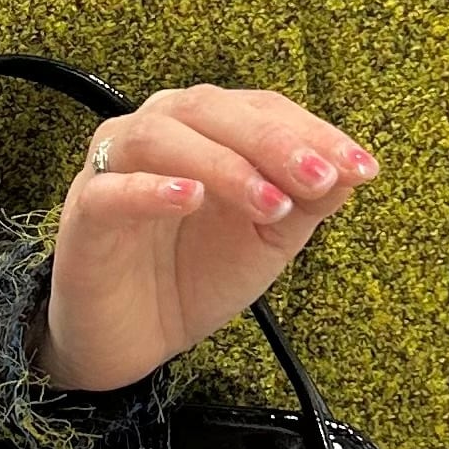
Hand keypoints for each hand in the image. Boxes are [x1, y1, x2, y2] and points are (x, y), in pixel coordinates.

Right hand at [31, 85, 381, 394]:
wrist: (137, 338)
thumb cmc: (196, 274)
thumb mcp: (268, 240)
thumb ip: (307, 202)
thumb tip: (353, 170)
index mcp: (207, 129)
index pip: (262, 109)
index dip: (313, 132)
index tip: (361, 167)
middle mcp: (159, 132)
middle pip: (213, 110)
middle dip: (275, 143)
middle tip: (320, 179)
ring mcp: (115, 168)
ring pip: (162, 137)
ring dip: (224, 164)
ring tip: (270, 202)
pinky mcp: (87, 212)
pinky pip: (113, 190)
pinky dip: (151, 188)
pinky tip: (190, 197)